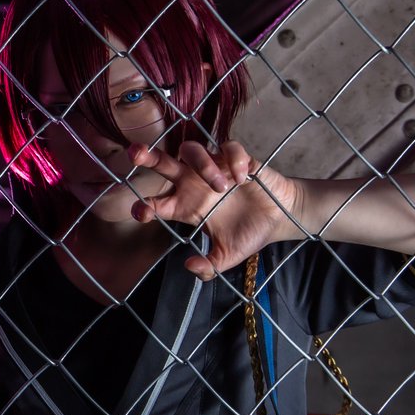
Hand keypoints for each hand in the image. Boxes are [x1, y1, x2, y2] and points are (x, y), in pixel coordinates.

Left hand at [128, 141, 305, 280]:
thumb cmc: (248, 234)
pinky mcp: (237, 159)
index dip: (144, 206)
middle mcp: (193, 184)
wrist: (278, 218)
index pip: (157, 203)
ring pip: (192, 151)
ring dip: (202, 165)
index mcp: (186, 207)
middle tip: (135, 153)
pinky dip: (233, 158)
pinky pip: (228, 147)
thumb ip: (208, 267)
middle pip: (163, 164)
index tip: (140, 212)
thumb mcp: (226, 257)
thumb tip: (189, 266)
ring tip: (222, 187)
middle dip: (148, 157)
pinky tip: (243, 177)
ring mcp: (214, 168)